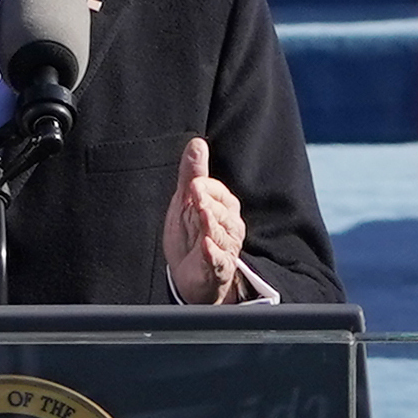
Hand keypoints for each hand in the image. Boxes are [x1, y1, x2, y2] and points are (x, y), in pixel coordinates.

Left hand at [163, 136, 254, 301]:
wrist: (189, 275)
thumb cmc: (191, 234)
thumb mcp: (186, 200)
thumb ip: (192, 172)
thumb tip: (197, 142)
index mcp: (225, 207)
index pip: (218, 192)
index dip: (204, 188)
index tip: (192, 185)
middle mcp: (230, 226)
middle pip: (220, 212)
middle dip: (207, 204)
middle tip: (195, 197)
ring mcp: (225, 248)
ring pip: (219, 233)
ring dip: (210, 224)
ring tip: (201, 214)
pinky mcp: (218, 269)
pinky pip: (217, 260)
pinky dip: (212, 253)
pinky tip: (204, 245)